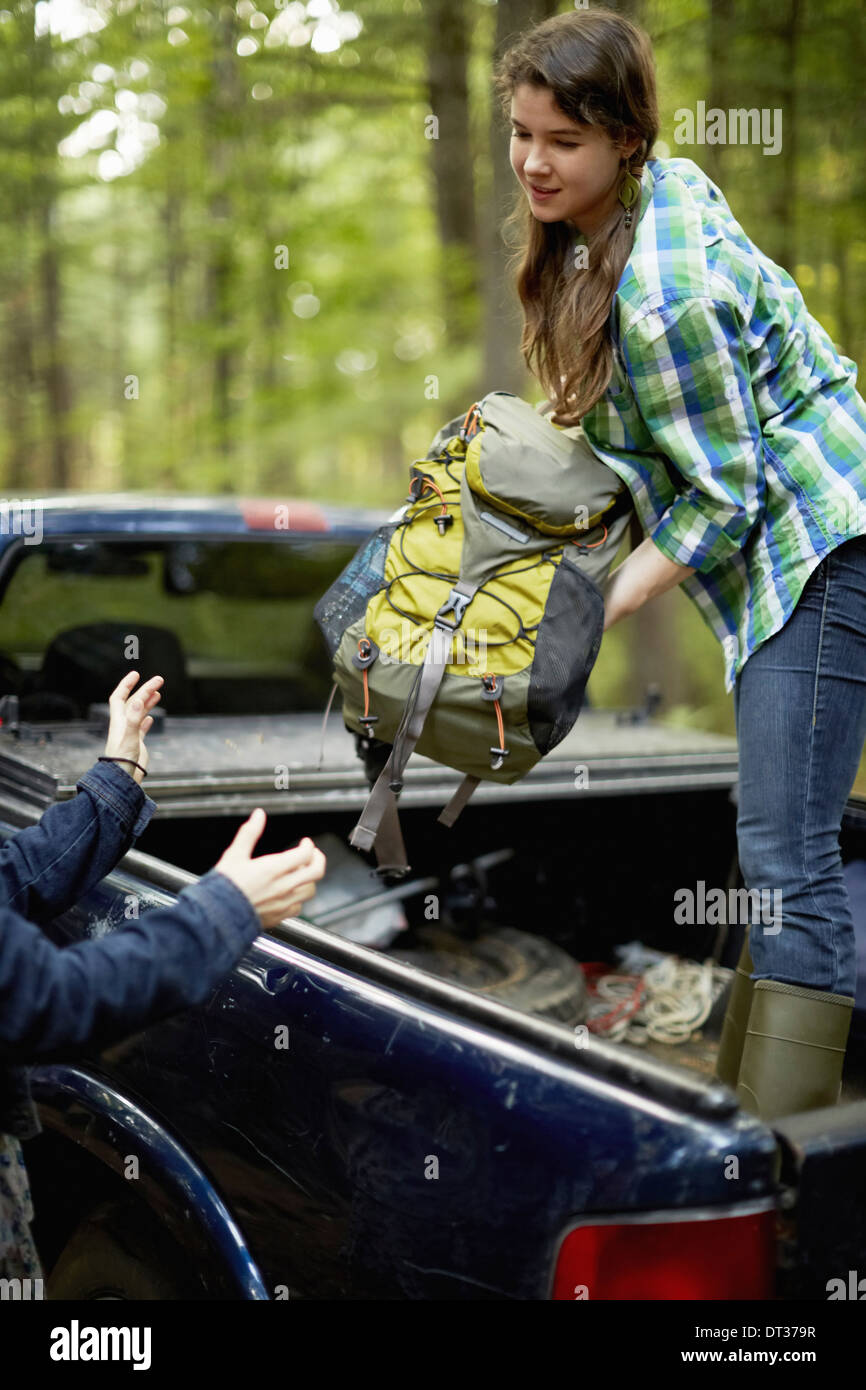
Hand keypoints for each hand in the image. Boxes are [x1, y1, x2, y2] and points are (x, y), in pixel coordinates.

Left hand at [103, 672, 163, 784]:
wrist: (122, 779)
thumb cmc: (122, 760)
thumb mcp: (129, 737)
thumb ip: (133, 719)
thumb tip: (137, 701)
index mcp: (119, 720)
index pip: (120, 697)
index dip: (126, 684)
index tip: (137, 674)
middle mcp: (123, 725)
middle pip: (134, 702)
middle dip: (145, 690)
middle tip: (159, 680)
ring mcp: (130, 734)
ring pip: (139, 713)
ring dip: (147, 702)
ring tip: (158, 693)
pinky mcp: (136, 744)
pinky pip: (141, 728)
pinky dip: (146, 720)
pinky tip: (151, 718)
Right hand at [214, 810, 326, 927]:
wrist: (216, 917)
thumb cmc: (224, 887)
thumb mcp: (234, 855)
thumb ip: (249, 833)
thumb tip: (258, 816)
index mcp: (273, 869)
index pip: (305, 854)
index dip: (308, 845)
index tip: (305, 842)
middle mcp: (283, 886)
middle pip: (316, 872)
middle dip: (317, 860)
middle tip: (312, 855)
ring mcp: (283, 903)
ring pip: (310, 890)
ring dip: (309, 879)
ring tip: (300, 873)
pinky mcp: (279, 917)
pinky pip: (299, 907)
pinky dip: (298, 897)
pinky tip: (289, 892)